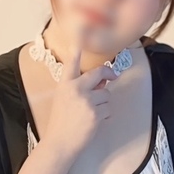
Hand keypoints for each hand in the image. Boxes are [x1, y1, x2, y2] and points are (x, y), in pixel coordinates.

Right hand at [43, 22, 118, 156]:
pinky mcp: (95, 112)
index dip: (78, 47)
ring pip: (106, 94)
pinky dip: (104, 116)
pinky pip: (108, 108)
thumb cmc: (61, 123)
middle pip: (99, 73)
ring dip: (103, 104)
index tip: (81, 29)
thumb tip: (102, 82)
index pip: (72, 63)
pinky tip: (93, 122)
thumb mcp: (65, 100)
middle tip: (112, 75)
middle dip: (108, 73)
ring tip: (90, 114)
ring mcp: (86, 101)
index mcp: (65, 85)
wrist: (60, 143)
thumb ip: (80, 88)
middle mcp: (75, 89)